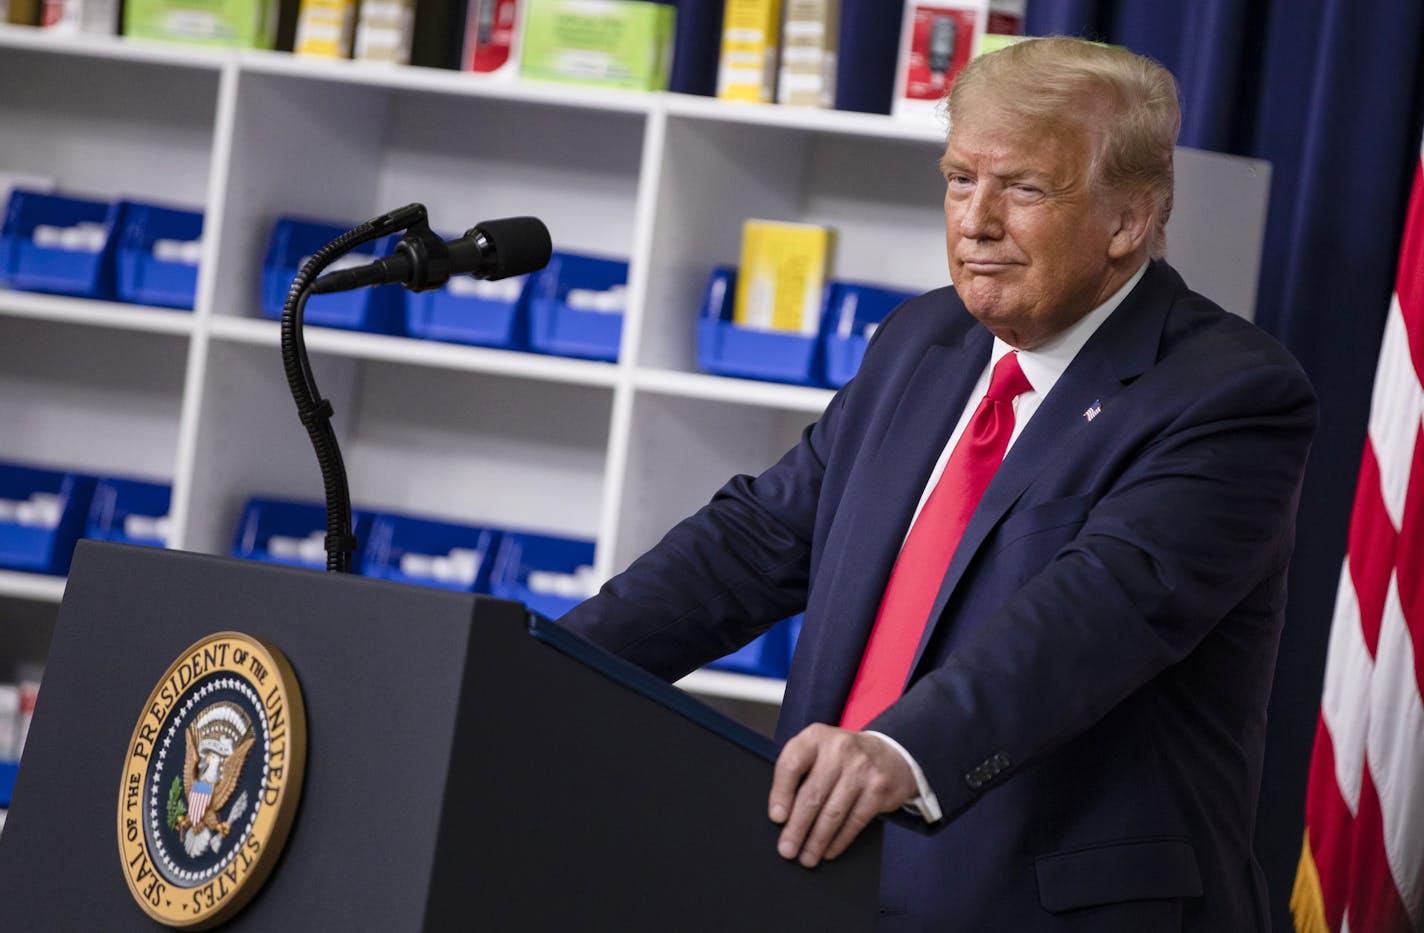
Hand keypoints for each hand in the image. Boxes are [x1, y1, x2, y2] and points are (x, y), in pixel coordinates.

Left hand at [767, 724, 917, 867]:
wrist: (889, 754)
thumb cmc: (842, 758)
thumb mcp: (818, 751)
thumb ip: (799, 772)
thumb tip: (781, 816)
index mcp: (815, 737)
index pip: (791, 764)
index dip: (781, 794)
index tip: (776, 818)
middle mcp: (839, 749)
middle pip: (812, 795)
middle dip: (797, 828)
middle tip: (787, 849)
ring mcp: (861, 769)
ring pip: (833, 812)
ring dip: (817, 840)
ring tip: (806, 857)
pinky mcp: (878, 789)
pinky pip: (854, 821)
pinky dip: (839, 840)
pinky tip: (829, 851)